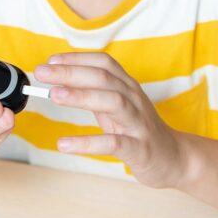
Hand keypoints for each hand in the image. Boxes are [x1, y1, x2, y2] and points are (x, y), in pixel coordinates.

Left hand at [34, 53, 185, 188]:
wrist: (175, 158)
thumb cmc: (138, 130)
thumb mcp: (117, 107)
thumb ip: (93, 93)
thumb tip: (59, 81)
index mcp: (127, 87)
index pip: (104, 63)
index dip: (77, 58)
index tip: (50, 60)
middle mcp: (134, 99)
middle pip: (103, 77)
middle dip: (71, 72)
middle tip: (42, 73)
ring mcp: (138, 123)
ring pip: (112, 101)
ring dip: (81, 96)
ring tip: (54, 96)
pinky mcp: (139, 148)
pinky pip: (114, 143)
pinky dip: (88, 142)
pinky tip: (64, 144)